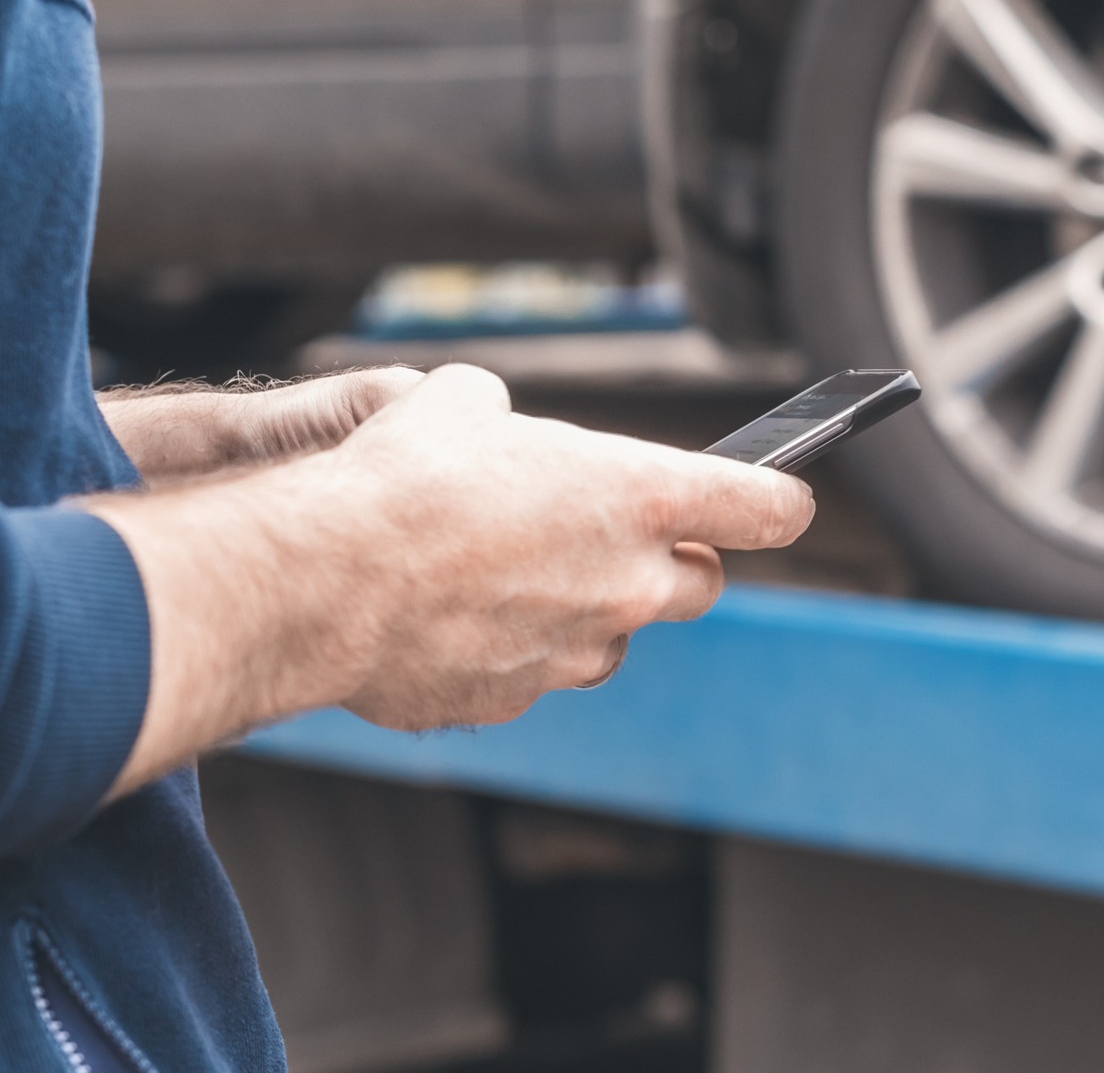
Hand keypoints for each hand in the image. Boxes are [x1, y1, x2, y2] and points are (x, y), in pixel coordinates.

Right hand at [82, 364, 813, 796]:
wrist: (321, 579)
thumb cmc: (399, 479)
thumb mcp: (457, 401)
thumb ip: (503, 417)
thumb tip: (488, 424)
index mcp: (637, 496)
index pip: (765, 507)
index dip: (777, 499)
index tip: (782, 498)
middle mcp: (625, 584)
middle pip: (698, 585)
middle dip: (670, 561)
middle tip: (612, 534)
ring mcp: (574, 653)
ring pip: (611, 639)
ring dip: (583, 611)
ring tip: (502, 574)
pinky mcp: (513, 702)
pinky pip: (532, 674)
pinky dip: (507, 650)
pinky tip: (443, 617)